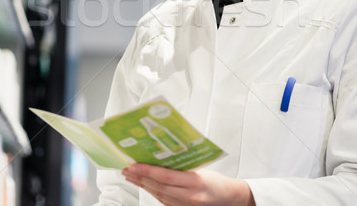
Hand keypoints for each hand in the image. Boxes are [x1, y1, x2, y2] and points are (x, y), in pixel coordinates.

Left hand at [122, 163, 255, 205]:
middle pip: (158, 187)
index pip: (165, 176)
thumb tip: (160, 156)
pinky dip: (151, 191)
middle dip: (140, 178)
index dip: (147, 171)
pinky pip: (163, 200)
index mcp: (195, 183)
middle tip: (125, 169)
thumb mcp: (202, 170)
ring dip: (142, 185)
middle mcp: (189, 197)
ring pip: (158, 195)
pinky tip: (143, 185)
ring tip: (129, 176)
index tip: (133, 165)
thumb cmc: (217, 182)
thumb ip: (183, 166)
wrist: (230, 199)